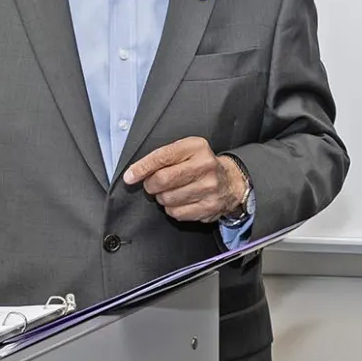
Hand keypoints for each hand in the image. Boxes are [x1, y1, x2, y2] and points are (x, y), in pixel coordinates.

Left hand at [124, 137, 246, 221]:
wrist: (231, 182)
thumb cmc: (201, 165)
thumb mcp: (186, 151)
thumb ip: (163, 157)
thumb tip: (135, 173)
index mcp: (196, 147)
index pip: (162, 157)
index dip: (142, 168)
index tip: (130, 176)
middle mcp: (205, 166)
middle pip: (163, 180)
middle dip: (151, 185)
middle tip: (153, 184)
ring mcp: (209, 188)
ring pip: (167, 199)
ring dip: (163, 197)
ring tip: (172, 191)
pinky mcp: (209, 207)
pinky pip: (176, 213)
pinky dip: (172, 209)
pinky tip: (181, 201)